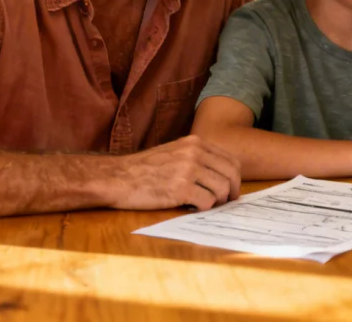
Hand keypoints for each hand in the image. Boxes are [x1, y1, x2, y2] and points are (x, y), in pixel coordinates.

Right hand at [106, 135, 241, 210]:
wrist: (117, 177)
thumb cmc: (144, 169)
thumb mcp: (174, 152)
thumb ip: (197, 158)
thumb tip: (221, 176)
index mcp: (195, 143)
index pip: (231, 161)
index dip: (235, 179)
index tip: (231, 190)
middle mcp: (194, 153)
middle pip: (231, 175)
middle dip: (232, 192)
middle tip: (226, 202)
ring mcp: (188, 170)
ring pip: (222, 189)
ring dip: (217, 201)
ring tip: (204, 204)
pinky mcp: (180, 189)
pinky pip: (207, 202)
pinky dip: (203, 208)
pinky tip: (191, 207)